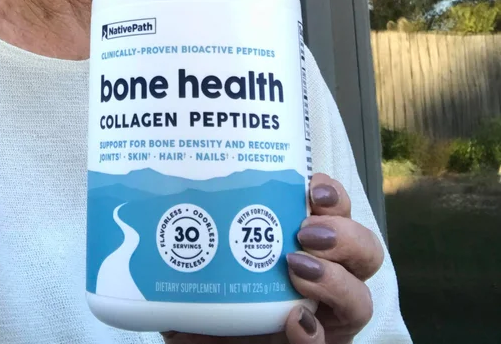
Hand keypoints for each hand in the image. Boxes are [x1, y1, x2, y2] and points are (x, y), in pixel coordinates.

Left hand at [162, 173, 383, 343]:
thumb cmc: (200, 306)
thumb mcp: (191, 262)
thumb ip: (183, 233)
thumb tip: (148, 197)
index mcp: (301, 243)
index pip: (334, 209)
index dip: (331, 193)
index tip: (309, 184)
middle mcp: (323, 282)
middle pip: (364, 250)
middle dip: (344, 234)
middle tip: (304, 229)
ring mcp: (324, 323)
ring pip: (361, 299)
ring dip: (337, 281)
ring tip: (297, 267)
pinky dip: (313, 337)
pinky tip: (295, 322)